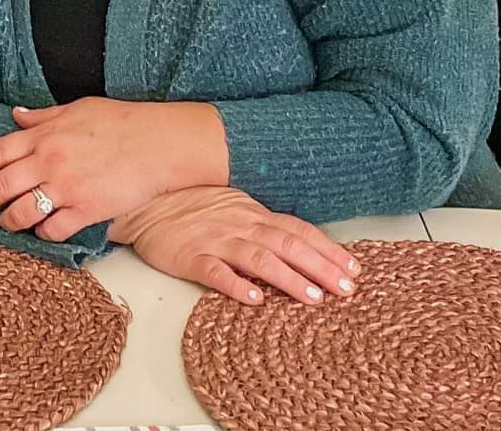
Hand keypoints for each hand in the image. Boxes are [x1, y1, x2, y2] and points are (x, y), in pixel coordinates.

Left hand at [0, 99, 228, 240]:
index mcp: (44, 135)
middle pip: (0, 187)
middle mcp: (48, 161)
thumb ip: (43, 116)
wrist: (157, 143)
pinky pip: (52, 229)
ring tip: (3, 225)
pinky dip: (42, 234)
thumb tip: (17, 116)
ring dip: (8, 222)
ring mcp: (65, 188)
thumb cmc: (121, 122)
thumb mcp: (77, 109)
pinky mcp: (85, 211)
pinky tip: (41, 232)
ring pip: (21, 213)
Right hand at [111, 187, 360, 305]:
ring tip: (313, 298)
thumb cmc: (190, 206)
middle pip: (288, 244)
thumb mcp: (232, 208)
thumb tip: (298, 248)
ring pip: (259, 259)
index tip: (353, 269)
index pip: (299, 230)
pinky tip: (254, 299)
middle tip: (346, 289)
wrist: (146, 201)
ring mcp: (216, 240)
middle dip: (320, 267)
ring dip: (288, 278)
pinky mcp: (191, 257)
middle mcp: (240, 225)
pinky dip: (236, 285)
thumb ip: (261, 226)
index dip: (327, 249)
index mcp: (252, 214)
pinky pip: (215, 272)